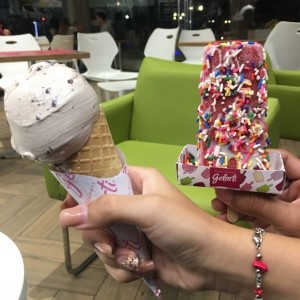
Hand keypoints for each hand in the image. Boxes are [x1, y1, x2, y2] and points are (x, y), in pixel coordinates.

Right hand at [59, 166, 226, 290]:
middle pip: (95, 215)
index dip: (82, 193)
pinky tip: (145, 266)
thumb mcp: (146, 209)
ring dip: (115, 255)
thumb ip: (107, 209)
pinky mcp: (135, 251)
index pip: (99, 180)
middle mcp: (132, 203)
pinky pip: (114, 261)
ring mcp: (132, 228)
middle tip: (110, 243)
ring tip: (135, 258)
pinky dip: (125, 267)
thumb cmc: (184, 225)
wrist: (212, 261)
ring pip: (102, 241)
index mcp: (137, 182)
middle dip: (100, 234)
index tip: (68, 211)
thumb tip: (67, 215)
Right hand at [212, 149, 299, 236]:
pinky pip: (250, 211)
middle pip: (260, 178)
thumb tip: (223, 192)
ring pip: (251, 195)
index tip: (235, 164)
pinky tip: (224, 218)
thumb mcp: (286, 218)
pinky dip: (237, 214)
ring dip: (233, 200)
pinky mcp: (268, 216)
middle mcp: (288, 189)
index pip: (280, 160)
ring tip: (218, 205)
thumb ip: (255, 204)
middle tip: (220, 187)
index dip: (259, 159)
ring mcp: (276, 203)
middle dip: (238, 184)